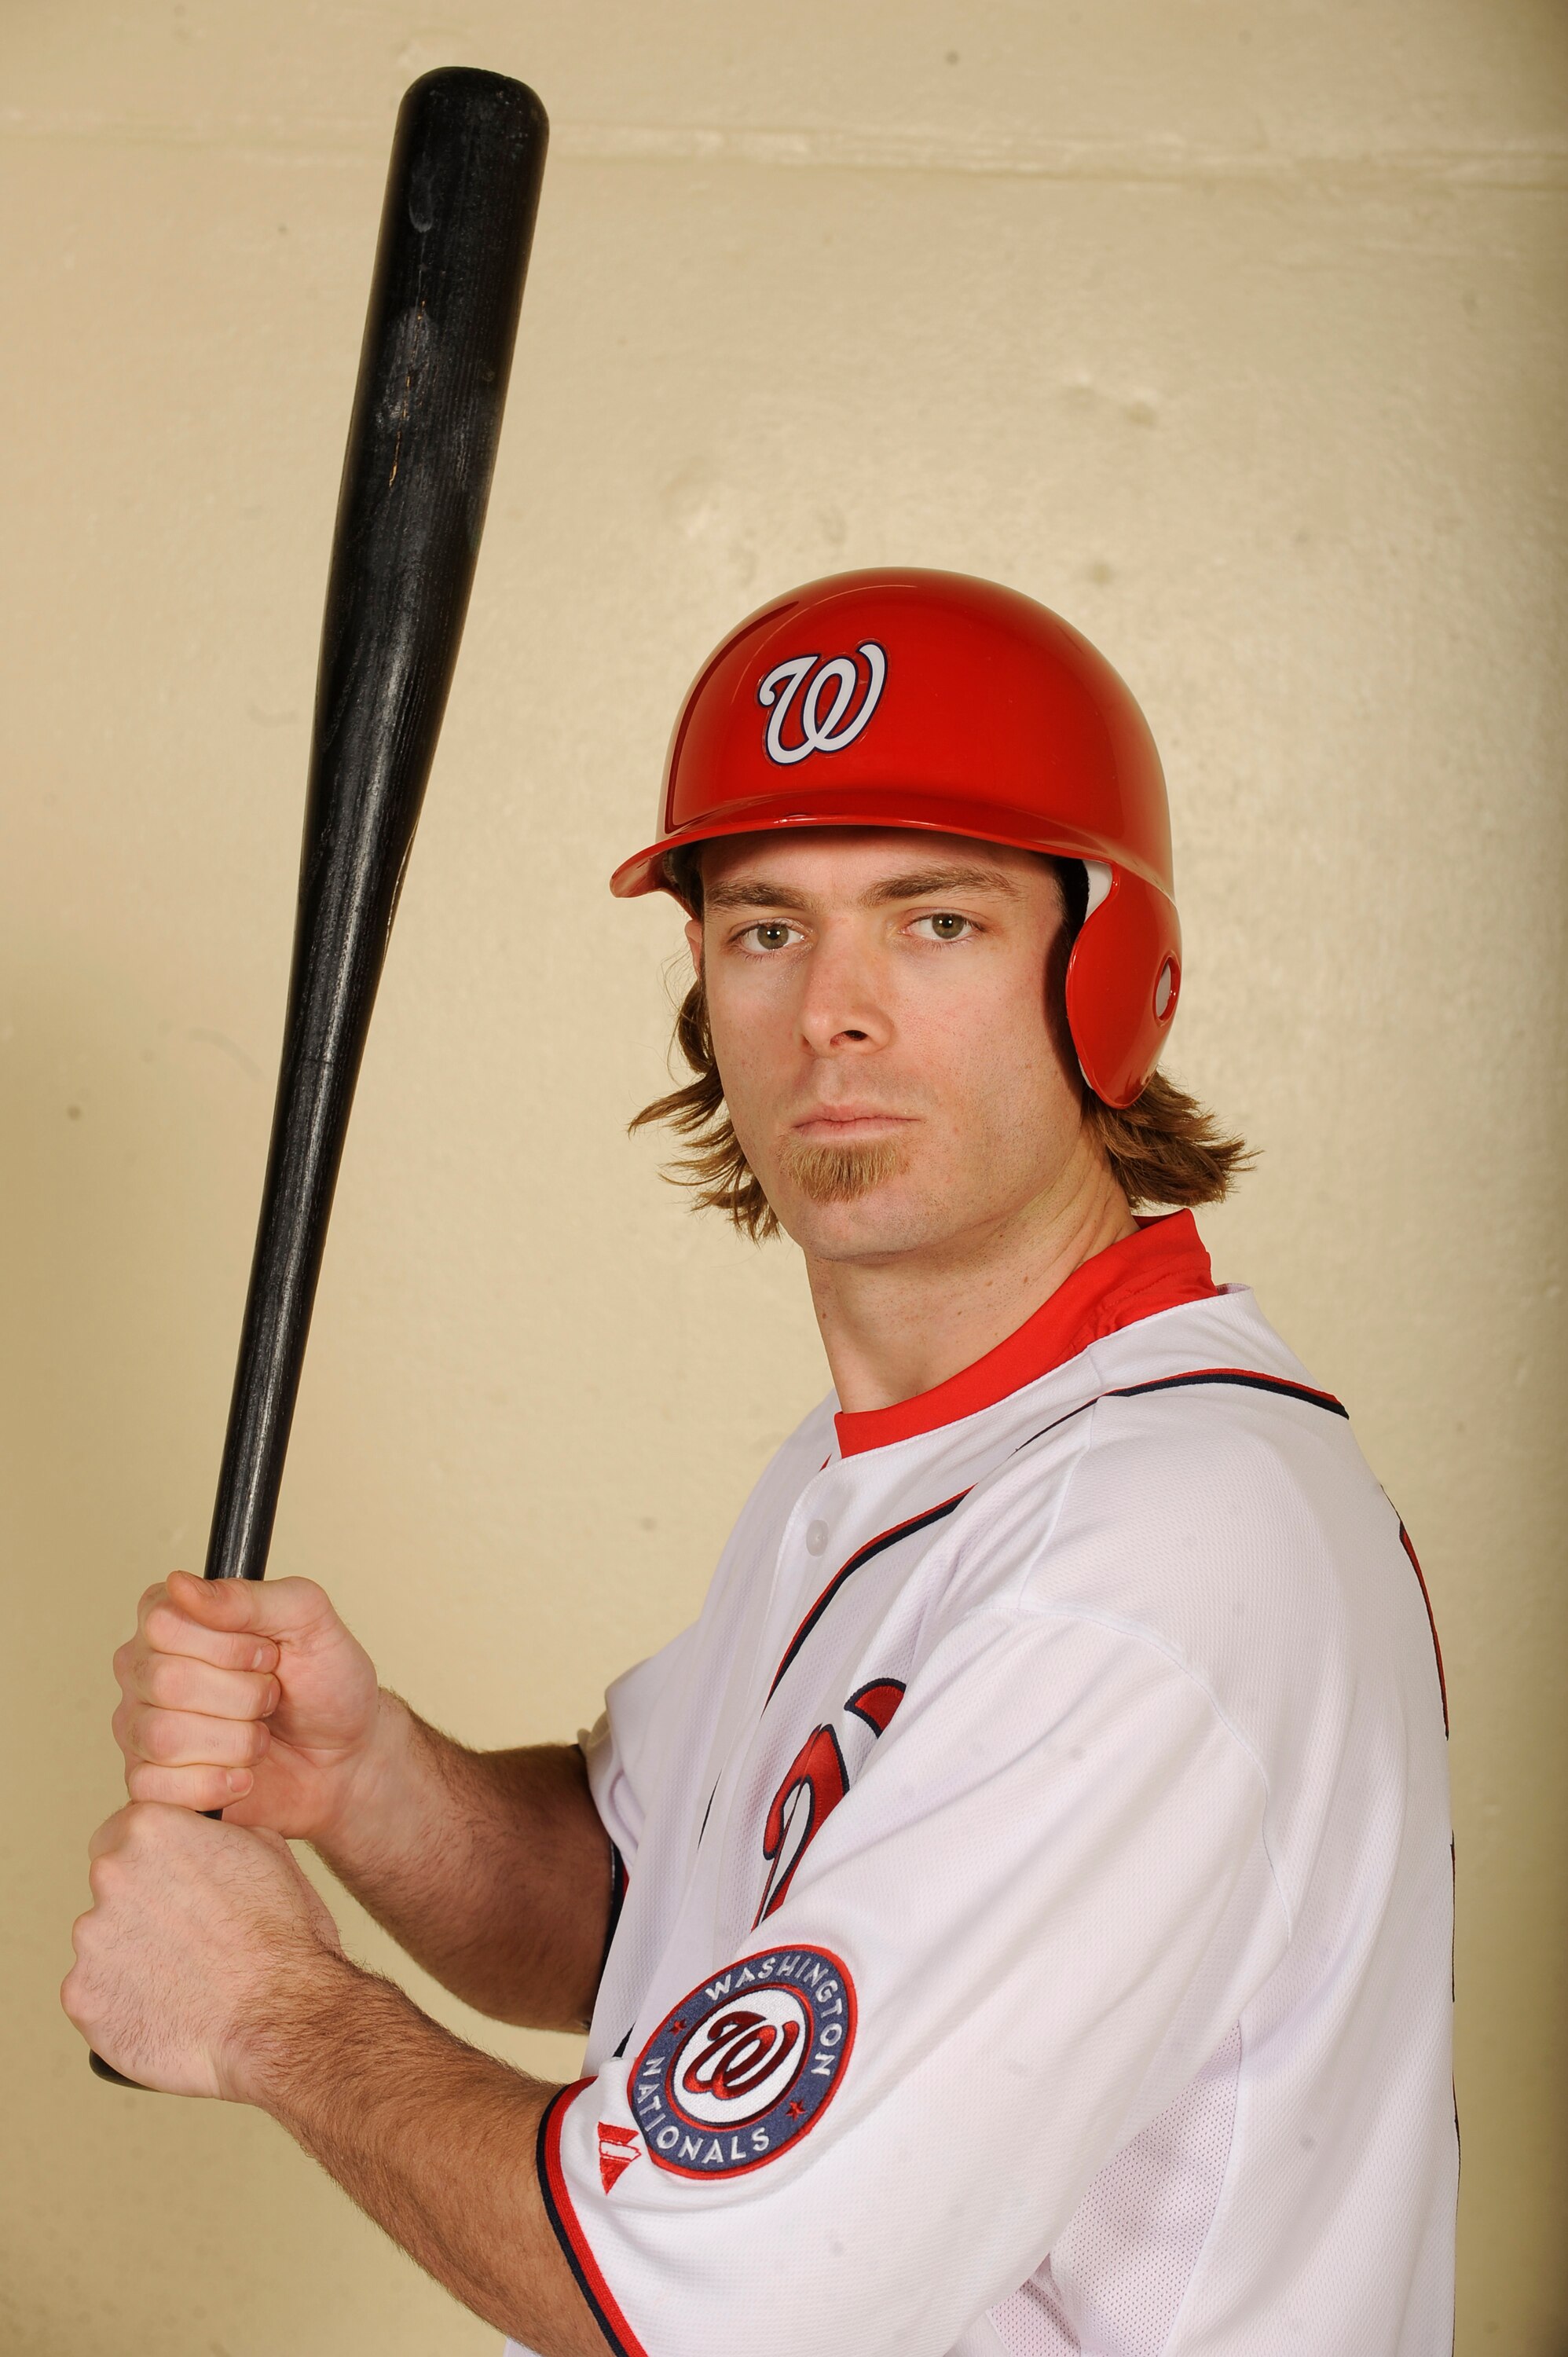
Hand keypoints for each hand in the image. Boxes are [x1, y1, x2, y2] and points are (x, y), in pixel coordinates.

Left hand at [62, 1802, 346, 2098]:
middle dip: (142, 1906)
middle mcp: (112, 1875)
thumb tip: (203, 1838)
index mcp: (152, 1830)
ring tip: (186, 1979)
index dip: (150, 1859)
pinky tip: (168, 2009)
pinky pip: (97, 1993)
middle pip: (112, 1886)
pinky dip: (125, 2001)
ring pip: (105, 1942)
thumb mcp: (269, 1852)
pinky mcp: (81, 1996)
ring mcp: (91, 1939)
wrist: (279, 2018)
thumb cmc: (283, 1938)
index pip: (122, 1832)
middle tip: (189, 1937)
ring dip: (134, 1955)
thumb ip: (216, 1836)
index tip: (170, 1882)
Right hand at [113, 1571, 382, 1842]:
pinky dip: (216, 1784)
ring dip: (236, 1741)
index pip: (164, 1624)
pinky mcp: (149, 1783)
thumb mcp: (307, 1620)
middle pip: (164, 1681)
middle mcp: (145, 1670)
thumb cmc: (326, 1682)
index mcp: (173, 1619)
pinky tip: (243, 1775)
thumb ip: (248, 1598)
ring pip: (162, 1736)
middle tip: (271, 1696)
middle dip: (242, 1695)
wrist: (345, 1758)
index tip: (267, 1655)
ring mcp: (140, 1728)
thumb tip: (181, 1584)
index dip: (229, 1646)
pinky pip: (156, 1787)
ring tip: (260, 1735)